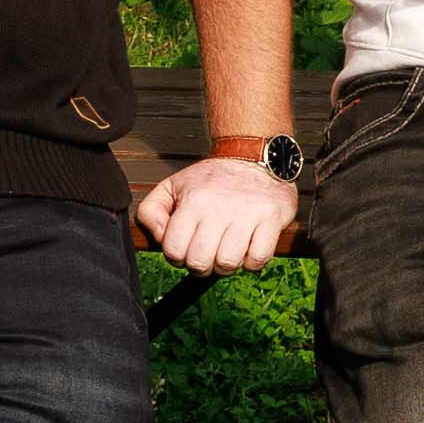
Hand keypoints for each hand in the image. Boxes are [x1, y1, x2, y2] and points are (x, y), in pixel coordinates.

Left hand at [139, 153, 298, 272]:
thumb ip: (152, 211)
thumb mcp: (172, 186)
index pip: (174, 251)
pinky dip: (252, 262)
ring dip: (227, 265)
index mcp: (192, 202)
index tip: (187, 247)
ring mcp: (247, 214)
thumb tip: (160, 238)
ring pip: (228, 264)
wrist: (253, 156)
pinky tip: (248, 249)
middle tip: (207, 254)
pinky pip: (258, 259)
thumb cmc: (211, 179)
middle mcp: (218, 208)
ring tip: (227, 250)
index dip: (177, 257)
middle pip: (200, 263)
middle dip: (201, 266)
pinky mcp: (271, 218)